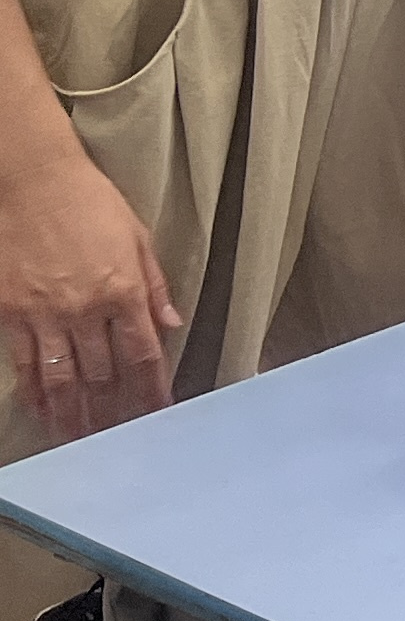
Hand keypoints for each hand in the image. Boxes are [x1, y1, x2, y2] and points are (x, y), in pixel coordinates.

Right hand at [0, 146, 181, 443]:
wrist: (34, 181)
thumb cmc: (91, 203)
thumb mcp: (137, 238)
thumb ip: (156, 286)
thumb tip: (172, 325)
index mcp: (125, 290)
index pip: (144, 354)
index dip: (152, 390)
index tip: (158, 413)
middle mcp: (86, 308)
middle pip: (104, 374)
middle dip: (114, 410)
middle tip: (119, 438)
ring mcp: (45, 314)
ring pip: (63, 378)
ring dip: (74, 414)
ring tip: (81, 439)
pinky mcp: (11, 312)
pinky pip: (25, 364)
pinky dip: (35, 393)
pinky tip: (42, 411)